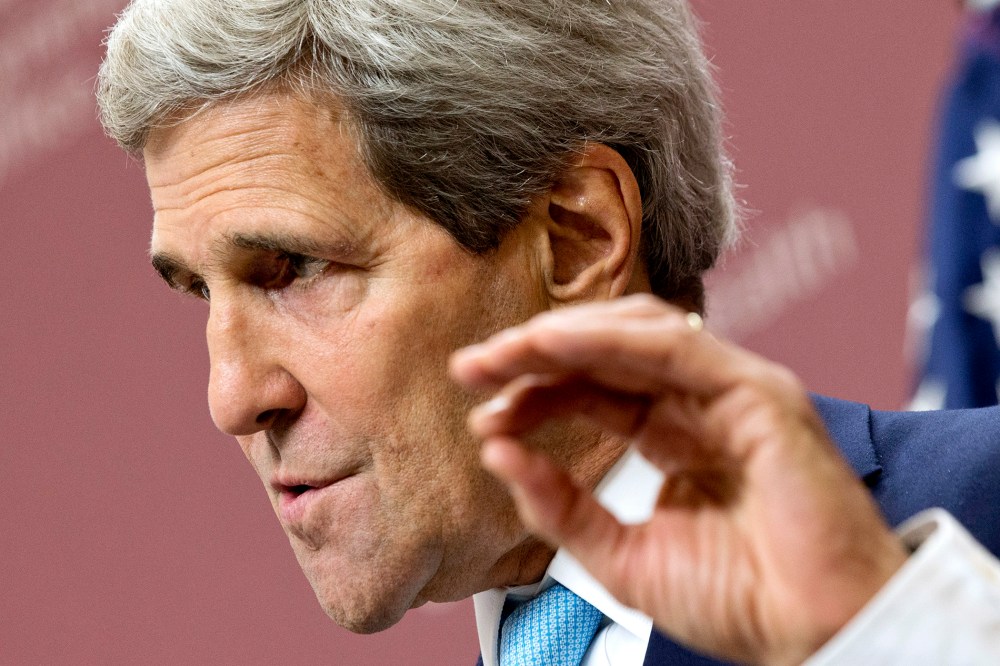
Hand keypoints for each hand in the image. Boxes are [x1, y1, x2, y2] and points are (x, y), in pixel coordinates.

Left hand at [450, 295, 907, 664]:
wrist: (817, 635)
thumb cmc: (741, 602)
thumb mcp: (621, 557)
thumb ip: (560, 507)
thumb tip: (497, 455)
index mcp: (671, 437)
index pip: (589, 392)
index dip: (532, 392)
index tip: (479, 409)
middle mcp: (697, 406)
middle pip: (603, 356)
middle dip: (533, 354)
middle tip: (471, 369)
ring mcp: (728, 392)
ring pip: (635, 335)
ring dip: (563, 337)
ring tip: (502, 355)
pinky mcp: (757, 391)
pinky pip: (675, 345)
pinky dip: (610, 338)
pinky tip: (553, 344)